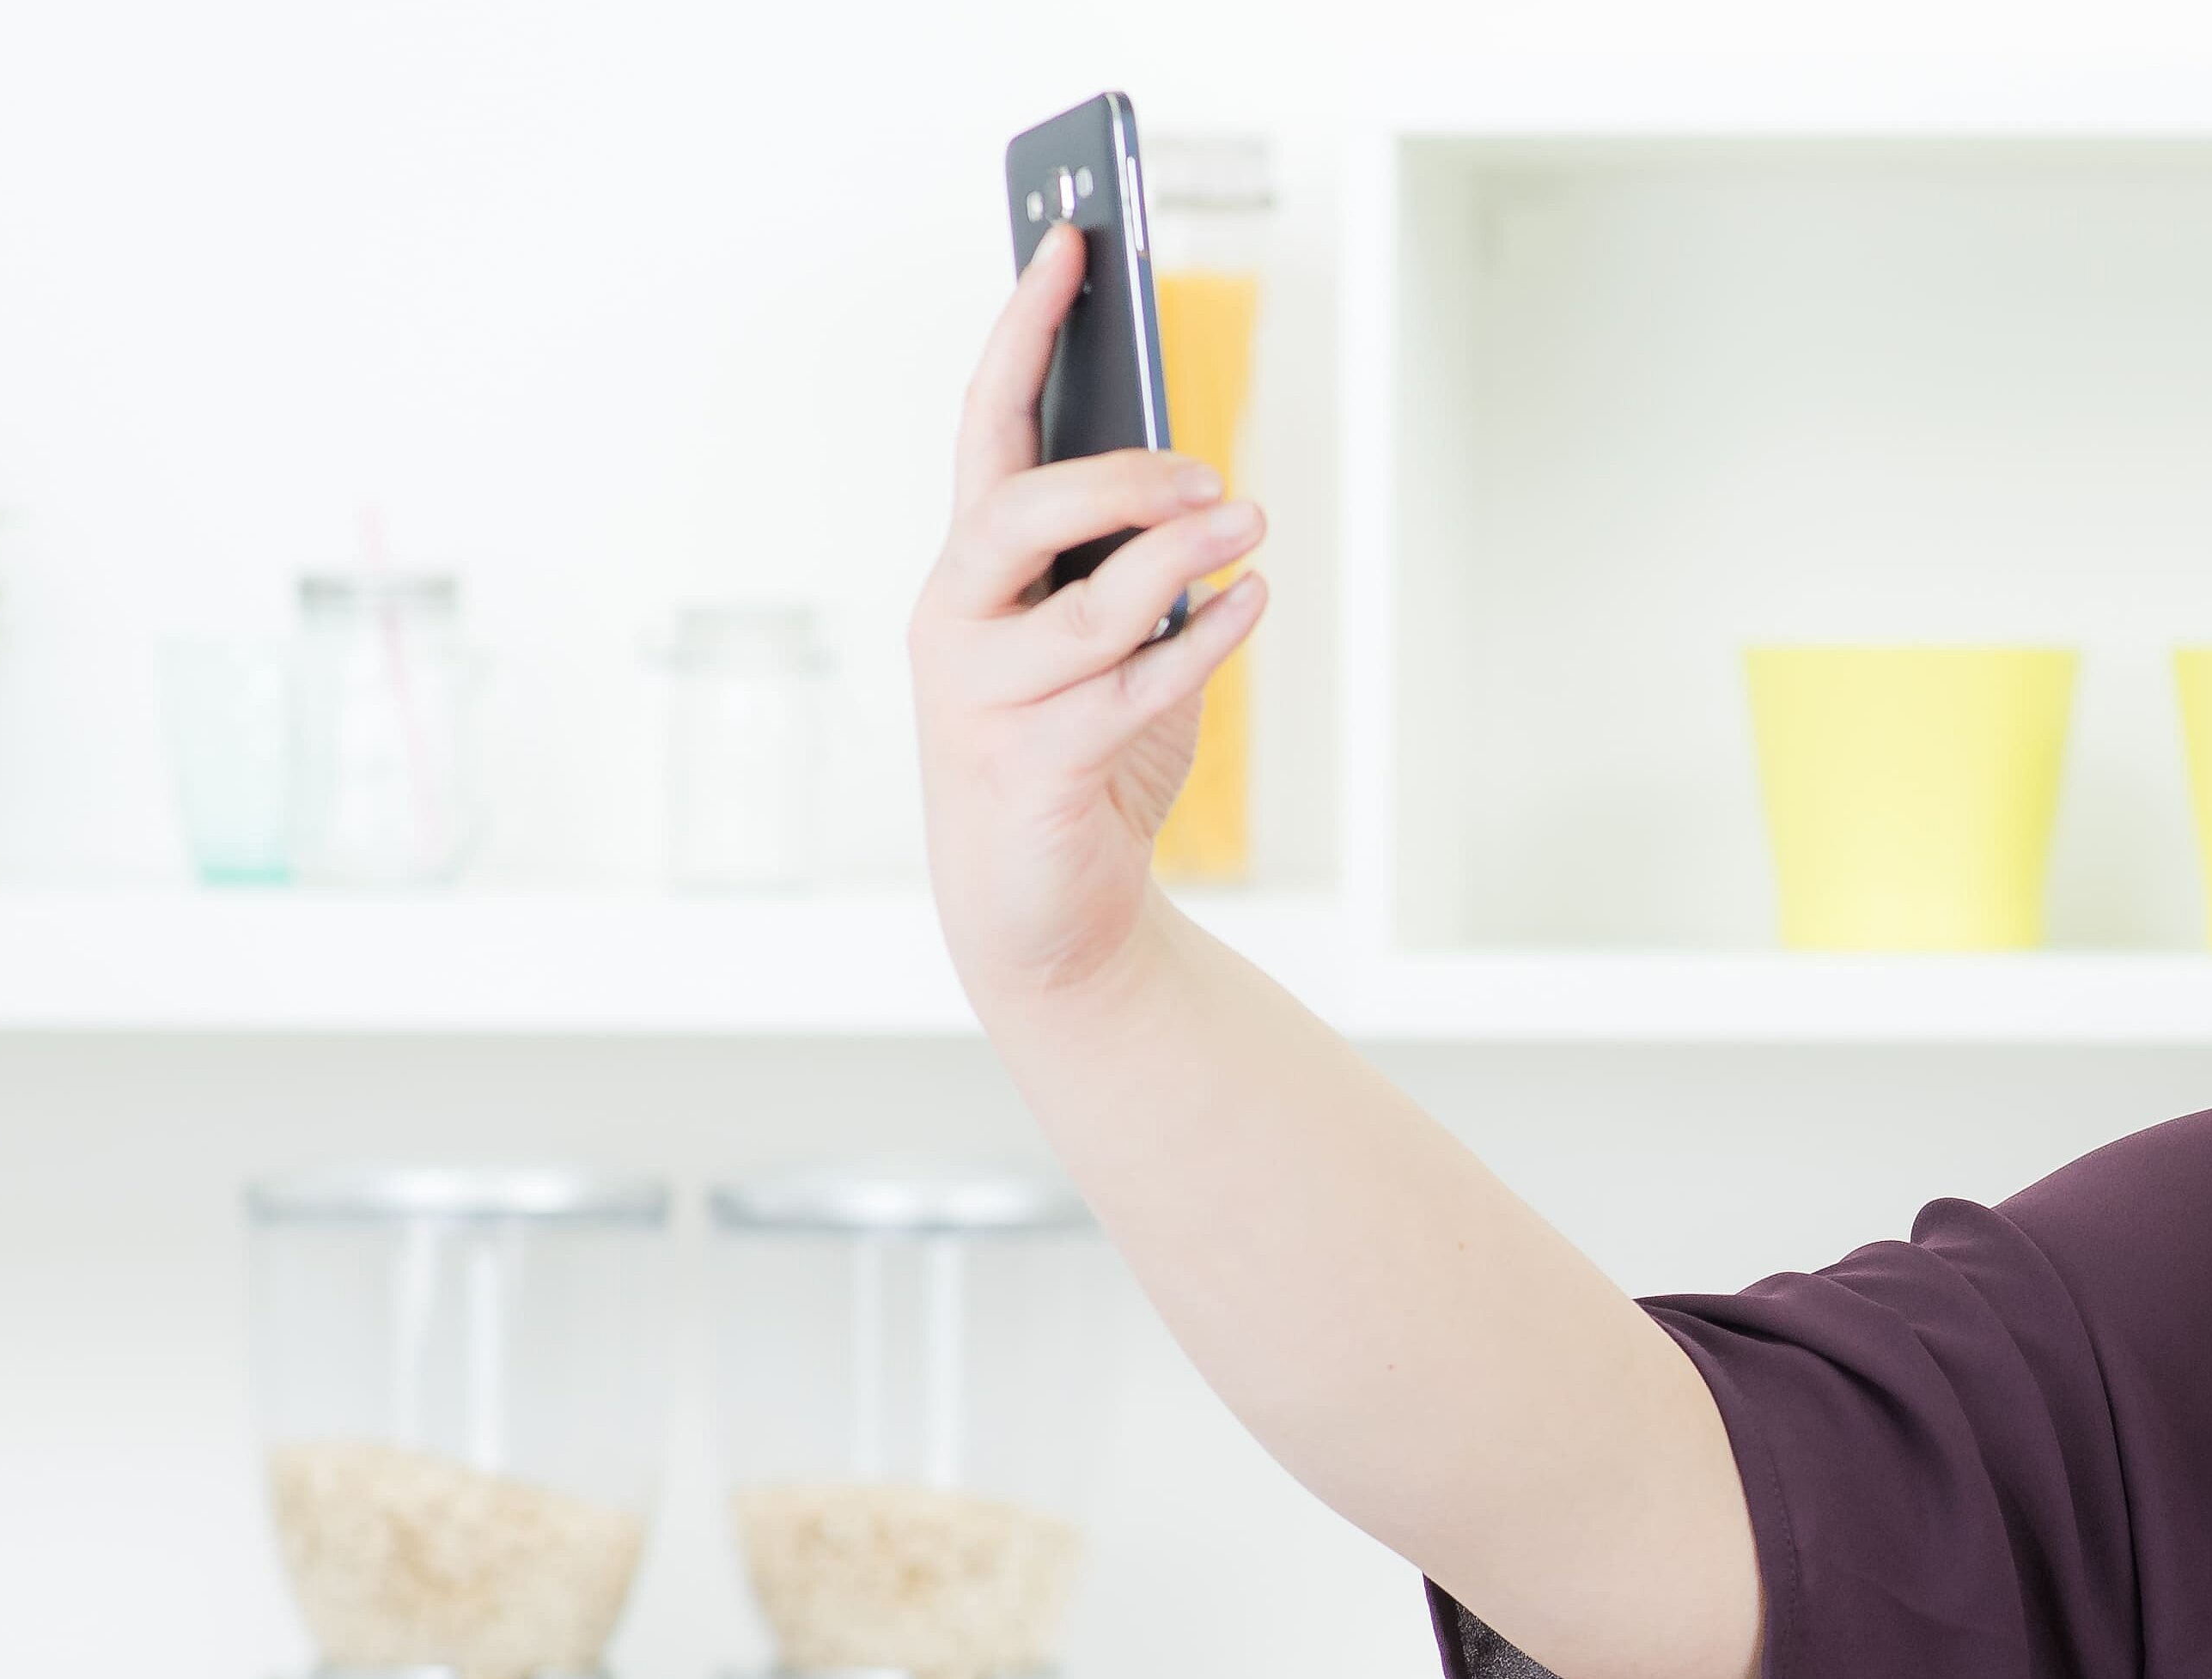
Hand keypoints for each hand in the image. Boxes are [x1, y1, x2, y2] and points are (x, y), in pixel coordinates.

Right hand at [914, 221, 1271, 997]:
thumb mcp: (1100, 637)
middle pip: (1015, 511)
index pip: (987, 423)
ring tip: (1249, 524)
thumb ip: (1128, 559)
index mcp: (972, 569)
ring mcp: (988, 699)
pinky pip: (1135, 687)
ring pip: (1088, 609)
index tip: (1071, 239)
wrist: (1046, 913)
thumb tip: (1194, 478)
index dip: (1025, 327)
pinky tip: (1252, 599)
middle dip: (1113, 475)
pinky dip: (1203, 637)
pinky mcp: (1039, 767)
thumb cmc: (1079, 751)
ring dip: (1180, 556)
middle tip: (1204, 470)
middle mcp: (959, 621)